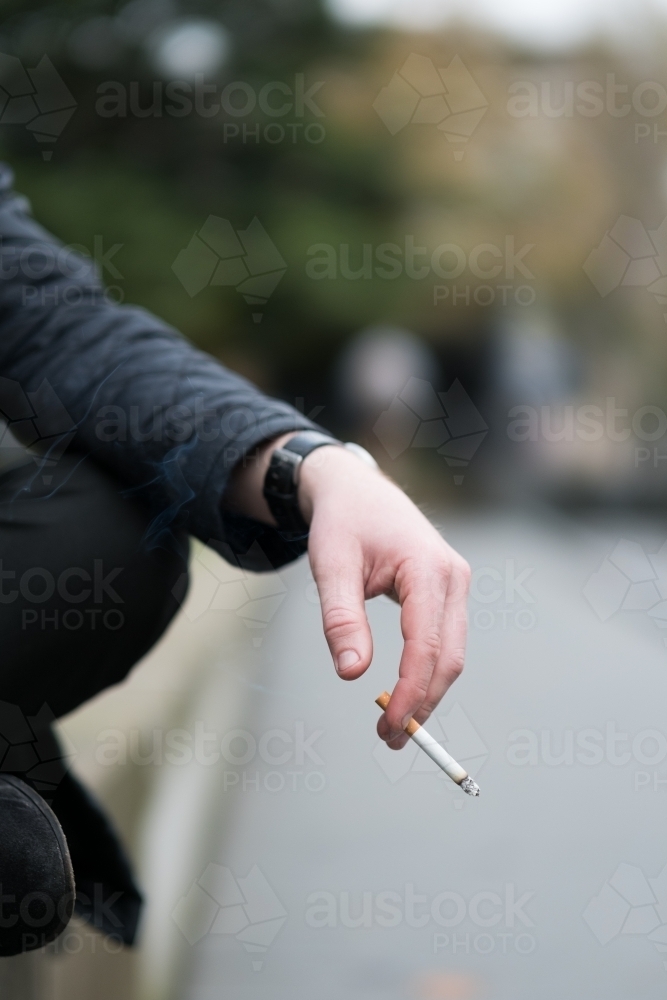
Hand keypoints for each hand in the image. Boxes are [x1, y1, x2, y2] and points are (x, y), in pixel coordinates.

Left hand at [299, 446, 470, 748]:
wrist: (356, 489)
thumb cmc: (342, 523)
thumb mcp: (331, 566)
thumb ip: (341, 618)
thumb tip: (352, 675)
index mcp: (428, 568)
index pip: (426, 646)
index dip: (411, 693)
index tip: (389, 726)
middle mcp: (453, 577)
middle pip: (448, 658)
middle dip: (422, 703)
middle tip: (389, 737)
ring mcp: (455, 583)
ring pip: (451, 653)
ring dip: (426, 691)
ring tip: (393, 723)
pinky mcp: (448, 591)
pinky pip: (444, 641)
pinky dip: (427, 671)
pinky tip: (403, 691)